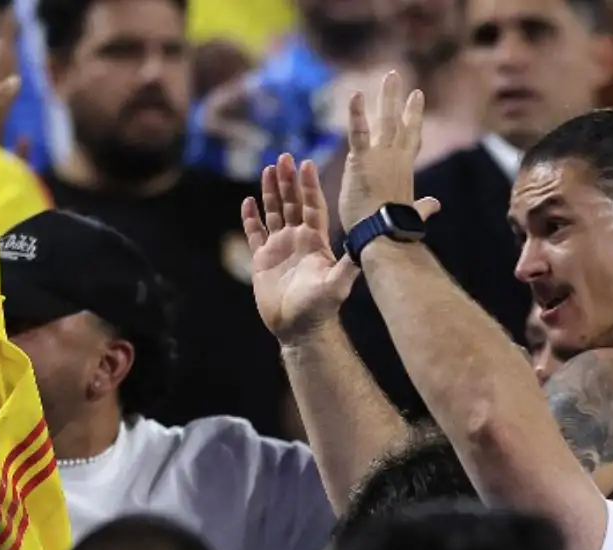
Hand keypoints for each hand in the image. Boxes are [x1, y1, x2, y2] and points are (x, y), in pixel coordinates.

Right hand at [243, 153, 358, 339]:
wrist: (300, 328)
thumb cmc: (321, 308)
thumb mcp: (337, 283)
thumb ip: (348, 264)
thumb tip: (365, 245)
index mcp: (315, 241)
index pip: (313, 206)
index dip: (309, 185)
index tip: (307, 163)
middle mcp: (298, 240)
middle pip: (292, 203)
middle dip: (288, 181)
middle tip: (284, 157)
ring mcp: (279, 248)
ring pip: (274, 213)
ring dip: (270, 192)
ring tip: (268, 169)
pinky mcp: (262, 260)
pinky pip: (254, 234)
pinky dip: (250, 218)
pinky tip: (247, 202)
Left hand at [338, 70, 429, 232]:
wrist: (383, 236)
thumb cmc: (393, 230)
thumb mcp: (410, 213)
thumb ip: (422, 206)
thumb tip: (435, 205)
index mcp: (404, 170)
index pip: (410, 138)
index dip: (413, 118)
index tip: (416, 98)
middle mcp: (396, 159)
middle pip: (401, 124)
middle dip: (401, 101)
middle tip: (399, 78)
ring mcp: (381, 158)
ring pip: (386, 121)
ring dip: (388, 98)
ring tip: (390, 76)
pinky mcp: (362, 161)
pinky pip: (359, 132)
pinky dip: (357, 114)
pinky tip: (356, 95)